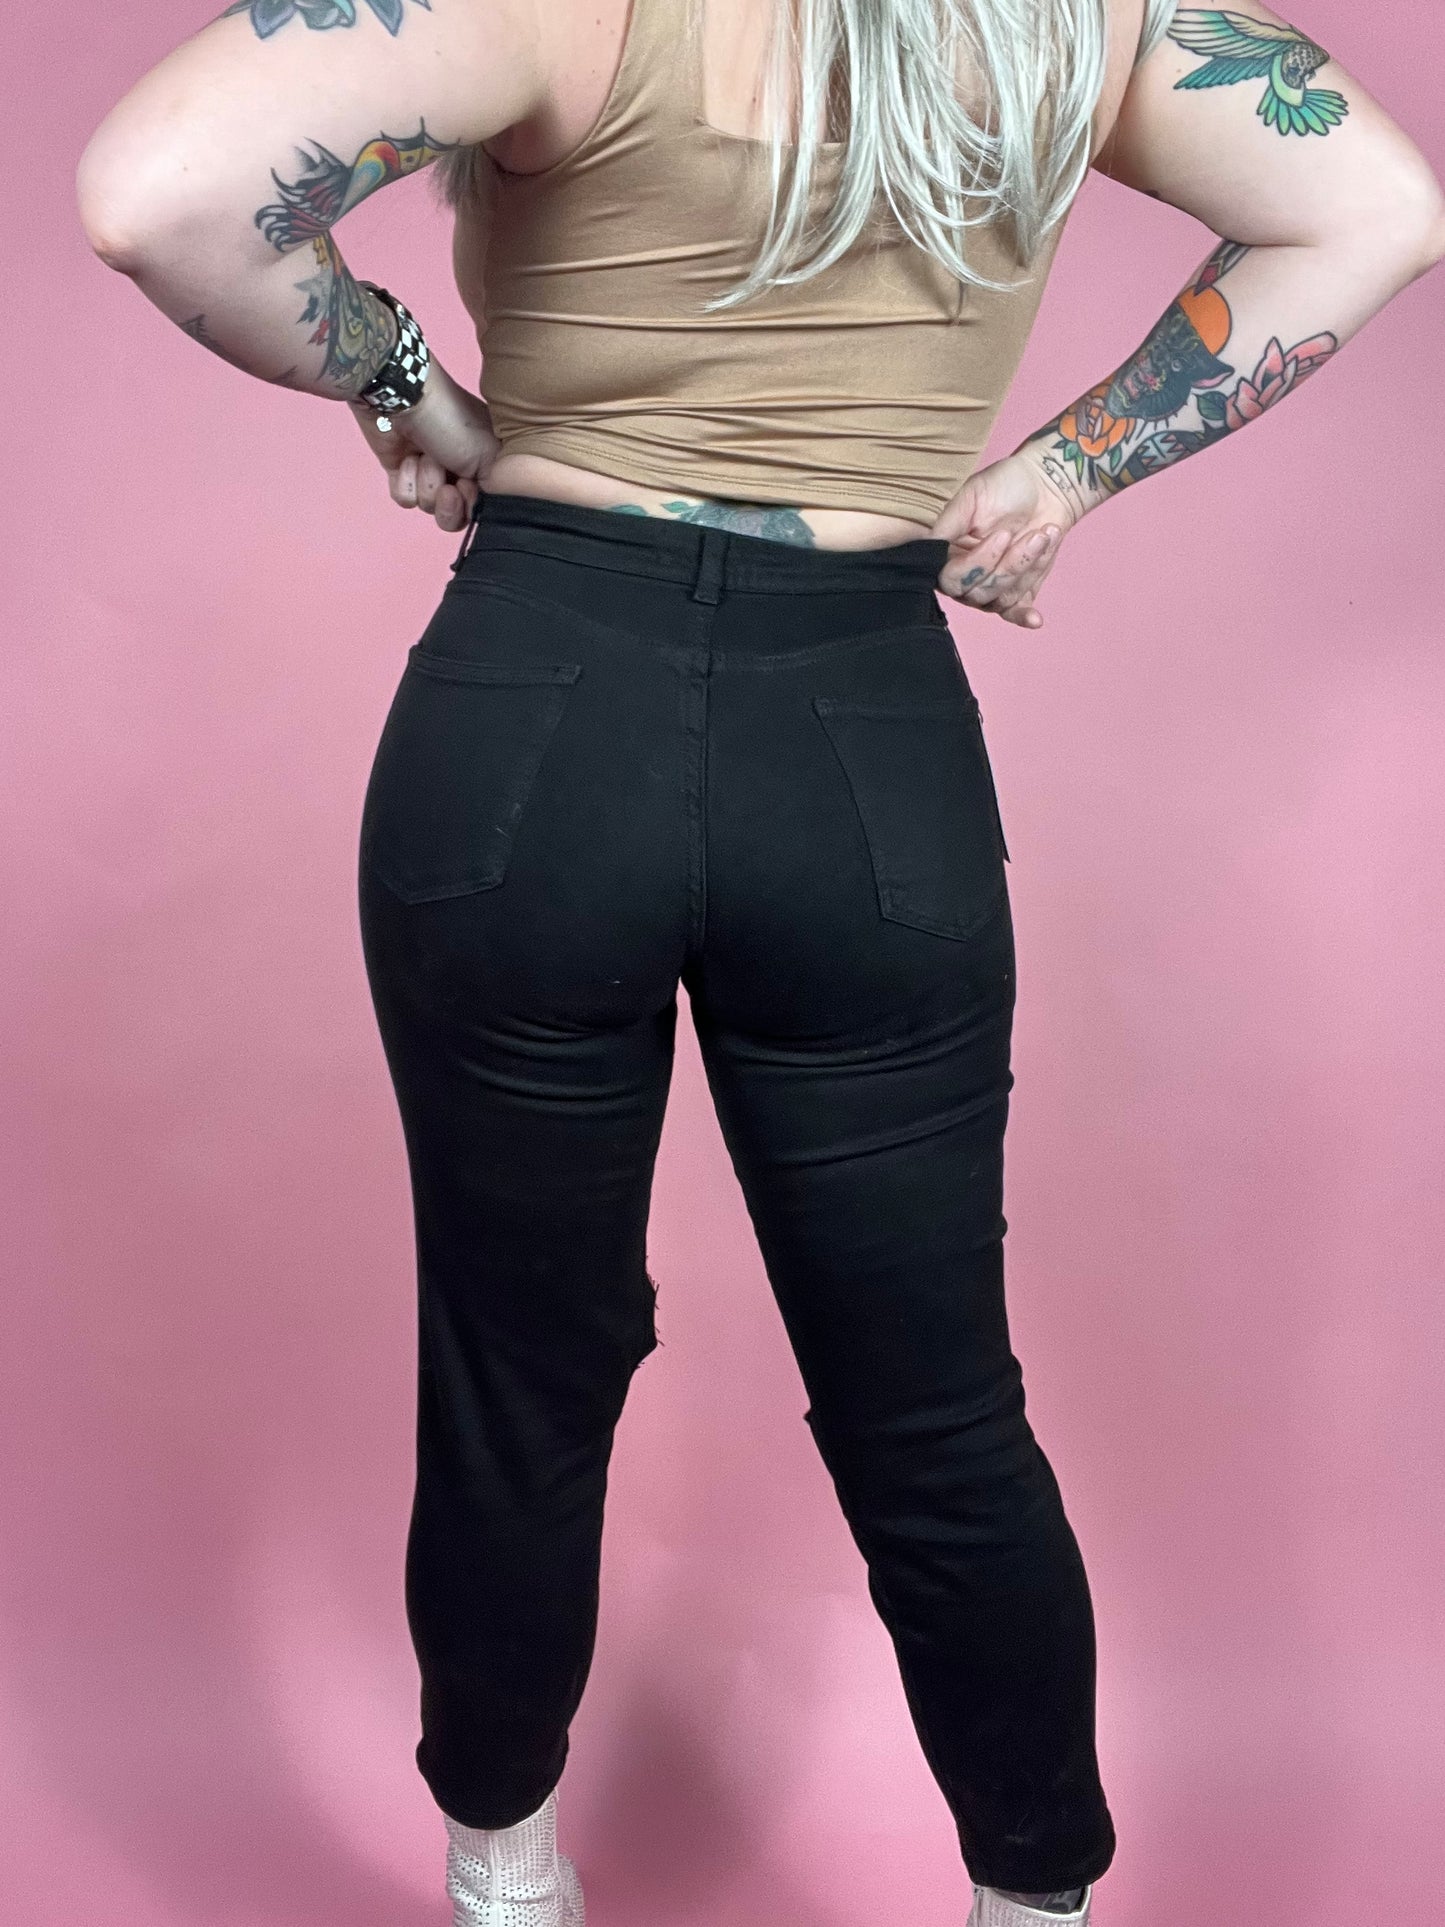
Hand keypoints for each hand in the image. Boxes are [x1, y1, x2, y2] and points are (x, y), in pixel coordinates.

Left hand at [349, 360, 501, 533]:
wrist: (403, 398)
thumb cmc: (451, 422)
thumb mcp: (489, 456)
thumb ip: (497, 491)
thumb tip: (486, 507)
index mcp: (485, 464)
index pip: (483, 506)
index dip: (472, 504)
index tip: (466, 485)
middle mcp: (460, 469)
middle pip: (456, 514)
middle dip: (448, 502)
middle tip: (446, 485)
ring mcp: (429, 471)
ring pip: (428, 507)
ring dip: (425, 482)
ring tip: (423, 455)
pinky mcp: (401, 471)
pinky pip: (405, 499)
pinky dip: (404, 482)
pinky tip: (406, 458)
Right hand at [927, 441, 1085, 628]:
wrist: (1044, 486)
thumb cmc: (1005, 487)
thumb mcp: (971, 497)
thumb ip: (946, 524)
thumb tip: (927, 546)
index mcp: (948, 555)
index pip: (951, 579)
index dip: (979, 563)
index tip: (1002, 535)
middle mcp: (966, 577)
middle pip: (978, 594)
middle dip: (1009, 564)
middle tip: (1032, 534)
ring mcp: (991, 587)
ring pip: (1001, 598)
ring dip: (1026, 568)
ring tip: (1042, 535)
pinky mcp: (1016, 592)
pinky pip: (1014, 612)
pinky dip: (1023, 616)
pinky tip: (1035, 620)